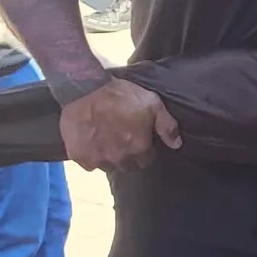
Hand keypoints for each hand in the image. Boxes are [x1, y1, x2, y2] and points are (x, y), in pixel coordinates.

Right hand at [58, 76, 180, 170]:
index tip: (139, 140)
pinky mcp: (79, 157)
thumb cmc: (121, 95)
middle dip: (128, 156)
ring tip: (106, 141)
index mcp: (139, 148)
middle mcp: (119, 158)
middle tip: (122, 140)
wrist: (85, 90)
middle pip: (128, 166)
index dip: (144, 150)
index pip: (146, 160)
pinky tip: (91, 142)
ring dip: (109, 157)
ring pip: (108, 166)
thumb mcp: (152, 103)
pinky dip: (91, 155)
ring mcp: (97, 159)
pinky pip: (88, 163)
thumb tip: (176, 144)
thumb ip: (167, 126)